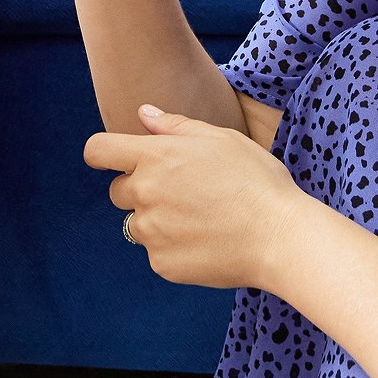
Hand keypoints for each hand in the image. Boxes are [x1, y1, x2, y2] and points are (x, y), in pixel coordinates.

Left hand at [86, 105, 315, 290]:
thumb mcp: (221, 139)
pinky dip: (174, 247)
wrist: (280, 237)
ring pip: (138, 224)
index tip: (114, 158)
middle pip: (118, 191)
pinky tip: (207, 241)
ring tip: (200, 218)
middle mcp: (145, 194)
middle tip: (183, 192)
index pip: (98, 151)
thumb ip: (175, 125)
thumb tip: (143, 113)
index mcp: (155, 158)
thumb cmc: (256, 181)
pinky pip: (157, 252)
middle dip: (141, 189)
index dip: (103, 153)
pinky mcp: (162, 264)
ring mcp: (151, 232)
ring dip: (157, 220)